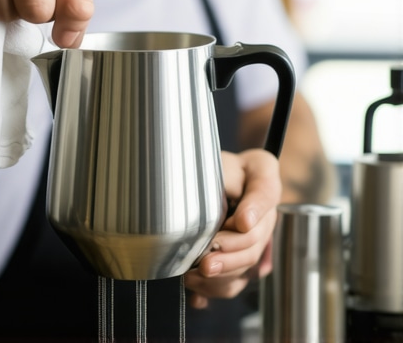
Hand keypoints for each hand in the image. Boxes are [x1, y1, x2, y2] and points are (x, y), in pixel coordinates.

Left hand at [184, 149, 280, 308]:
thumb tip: (227, 214)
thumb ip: (224, 178)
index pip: (265, 194)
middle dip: (230, 256)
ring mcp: (256, 238)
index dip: (254, 210)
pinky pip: (236, 280)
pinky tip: (198, 296)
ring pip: (247, 267)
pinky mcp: (241, 255)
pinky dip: (215, 290)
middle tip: (206, 262)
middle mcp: (265, 215)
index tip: (242, 221)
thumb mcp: (220, 162)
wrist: (221, 175)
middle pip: (255, 241)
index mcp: (264, 182)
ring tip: (193, 277)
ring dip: (221, 278)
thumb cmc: (219, 166)